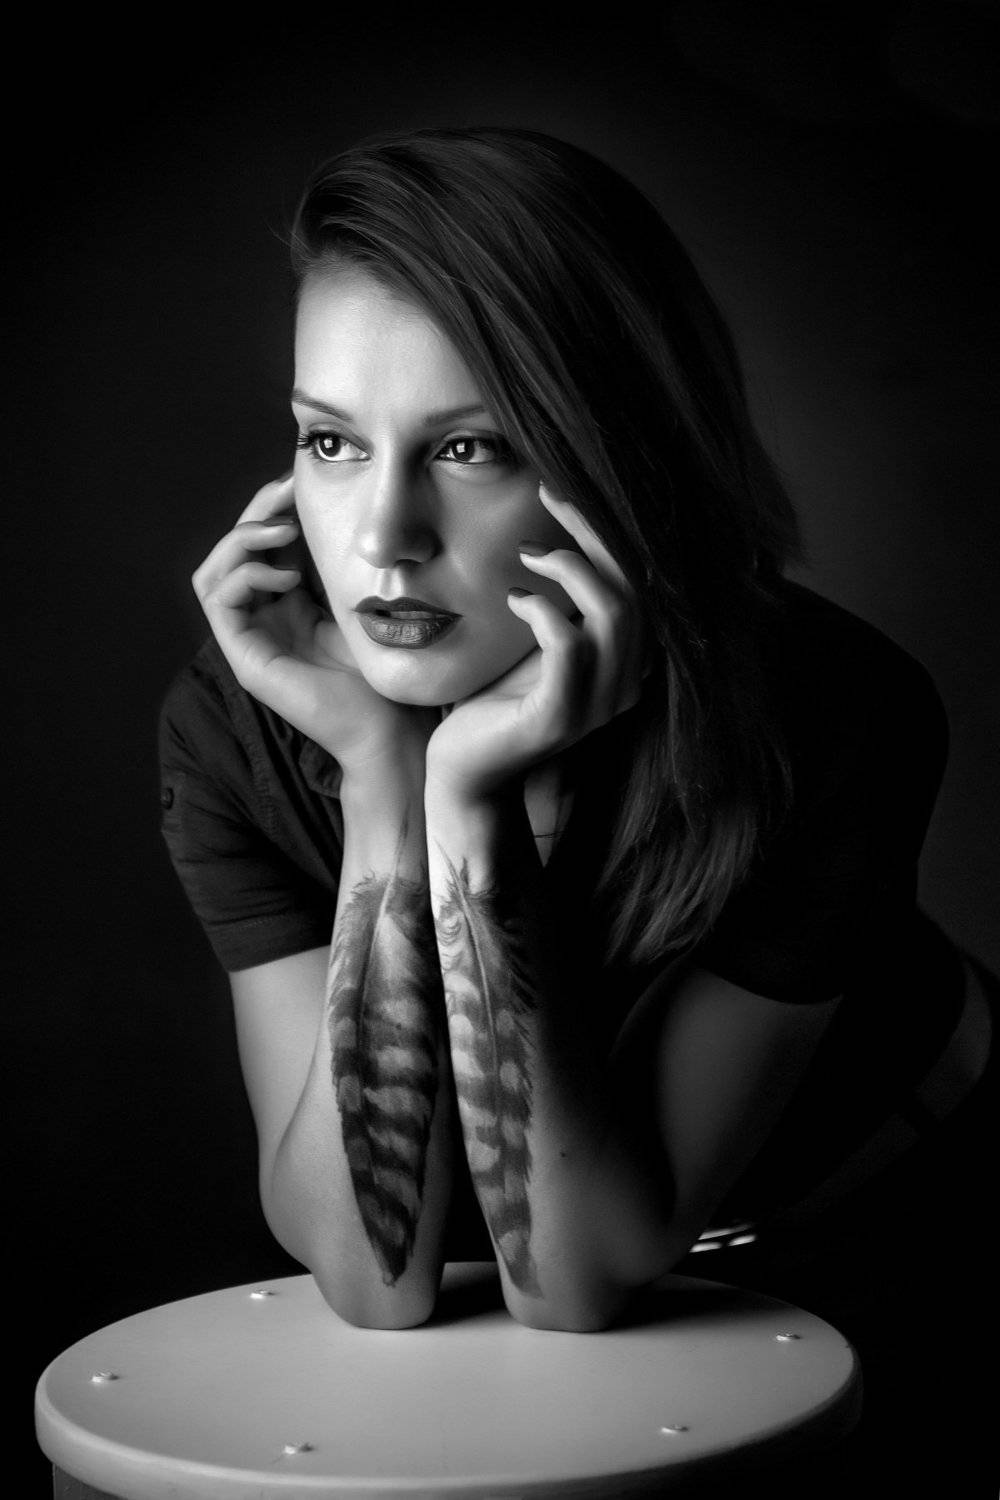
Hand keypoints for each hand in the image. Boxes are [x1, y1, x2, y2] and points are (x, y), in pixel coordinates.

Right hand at [192, 475, 436, 777]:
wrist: (390, 729)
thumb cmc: (384, 672)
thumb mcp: (359, 600)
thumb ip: (338, 563)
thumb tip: (339, 508)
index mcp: (288, 603)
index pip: (262, 543)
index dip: (275, 507)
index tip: (304, 483)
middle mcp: (262, 618)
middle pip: (233, 550)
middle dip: (257, 511)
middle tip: (289, 490)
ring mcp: (250, 640)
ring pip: (213, 571)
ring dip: (243, 539)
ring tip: (285, 530)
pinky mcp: (246, 659)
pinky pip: (219, 601)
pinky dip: (247, 576)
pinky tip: (288, 577)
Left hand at [426, 485, 645, 802]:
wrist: (468, 769)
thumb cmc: (499, 699)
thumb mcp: (541, 641)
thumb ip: (566, 603)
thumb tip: (558, 536)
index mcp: (630, 663)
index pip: (643, 583)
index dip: (611, 531)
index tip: (567, 490)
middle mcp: (626, 684)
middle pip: (635, 589)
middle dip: (594, 532)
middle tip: (550, 494)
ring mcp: (597, 705)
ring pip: (614, 613)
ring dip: (570, 568)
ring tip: (528, 553)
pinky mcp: (558, 717)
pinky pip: (568, 646)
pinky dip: (542, 610)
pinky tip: (515, 598)